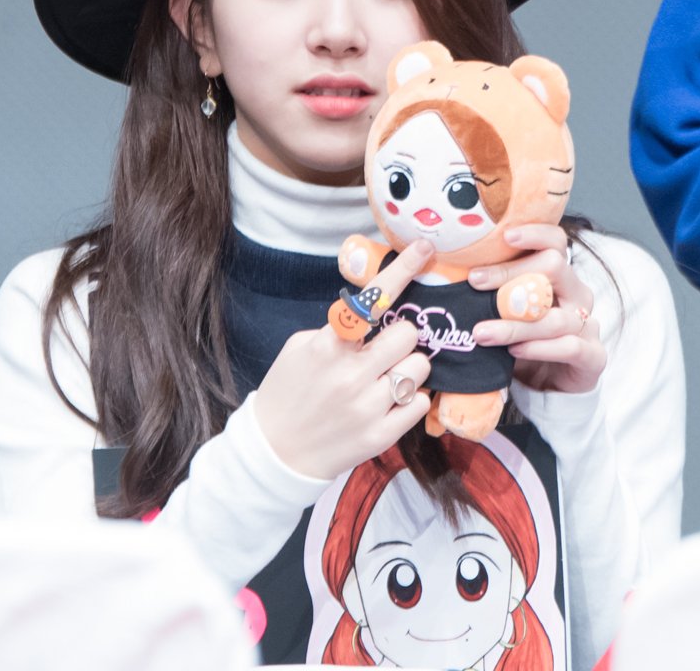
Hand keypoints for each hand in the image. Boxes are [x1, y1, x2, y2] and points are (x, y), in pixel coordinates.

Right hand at [254, 241, 433, 480]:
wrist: (276, 450)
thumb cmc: (288, 390)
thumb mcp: (300, 347)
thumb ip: (338, 329)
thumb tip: (375, 311)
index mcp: (327, 346)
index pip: (371, 301)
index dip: (401, 270)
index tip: (423, 247)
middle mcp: (350, 375)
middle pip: (408, 335)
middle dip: (401, 337)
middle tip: (385, 348)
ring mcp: (367, 408)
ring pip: (419, 368)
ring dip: (408, 367)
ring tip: (386, 377)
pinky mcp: (380, 436)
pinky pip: (419, 403)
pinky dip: (409, 398)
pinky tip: (388, 401)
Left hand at [471, 224, 605, 394]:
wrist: (546, 384)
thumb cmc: (521, 338)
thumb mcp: (505, 309)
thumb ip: (492, 288)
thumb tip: (451, 268)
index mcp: (559, 275)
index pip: (555, 241)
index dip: (535, 234)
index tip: (505, 236)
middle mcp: (577, 294)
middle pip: (554, 268)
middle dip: (511, 274)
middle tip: (474, 281)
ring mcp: (587, 324)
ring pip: (555, 316)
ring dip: (514, 324)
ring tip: (481, 332)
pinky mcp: (593, 356)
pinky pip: (569, 346)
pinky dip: (538, 348)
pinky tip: (514, 351)